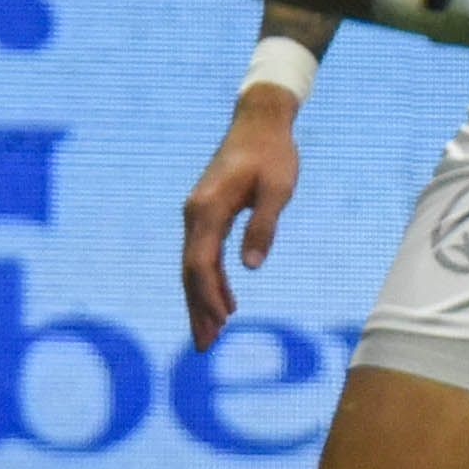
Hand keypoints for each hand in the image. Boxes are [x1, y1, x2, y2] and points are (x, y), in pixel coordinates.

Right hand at [178, 87, 304, 341]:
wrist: (259, 121)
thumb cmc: (273, 153)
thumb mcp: (278, 188)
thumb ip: (264, 225)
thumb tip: (251, 267)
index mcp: (209, 208)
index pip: (201, 262)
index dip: (208, 295)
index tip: (223, 322)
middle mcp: (195, 213)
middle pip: (190, 271)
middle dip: (197, 309)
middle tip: (204, 347)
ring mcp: (198, 214)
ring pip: (193, 266)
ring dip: (201, 300)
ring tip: (211, 335)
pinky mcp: (206, 214)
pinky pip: (203, 254)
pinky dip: (211, 280)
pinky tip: (224, 302)